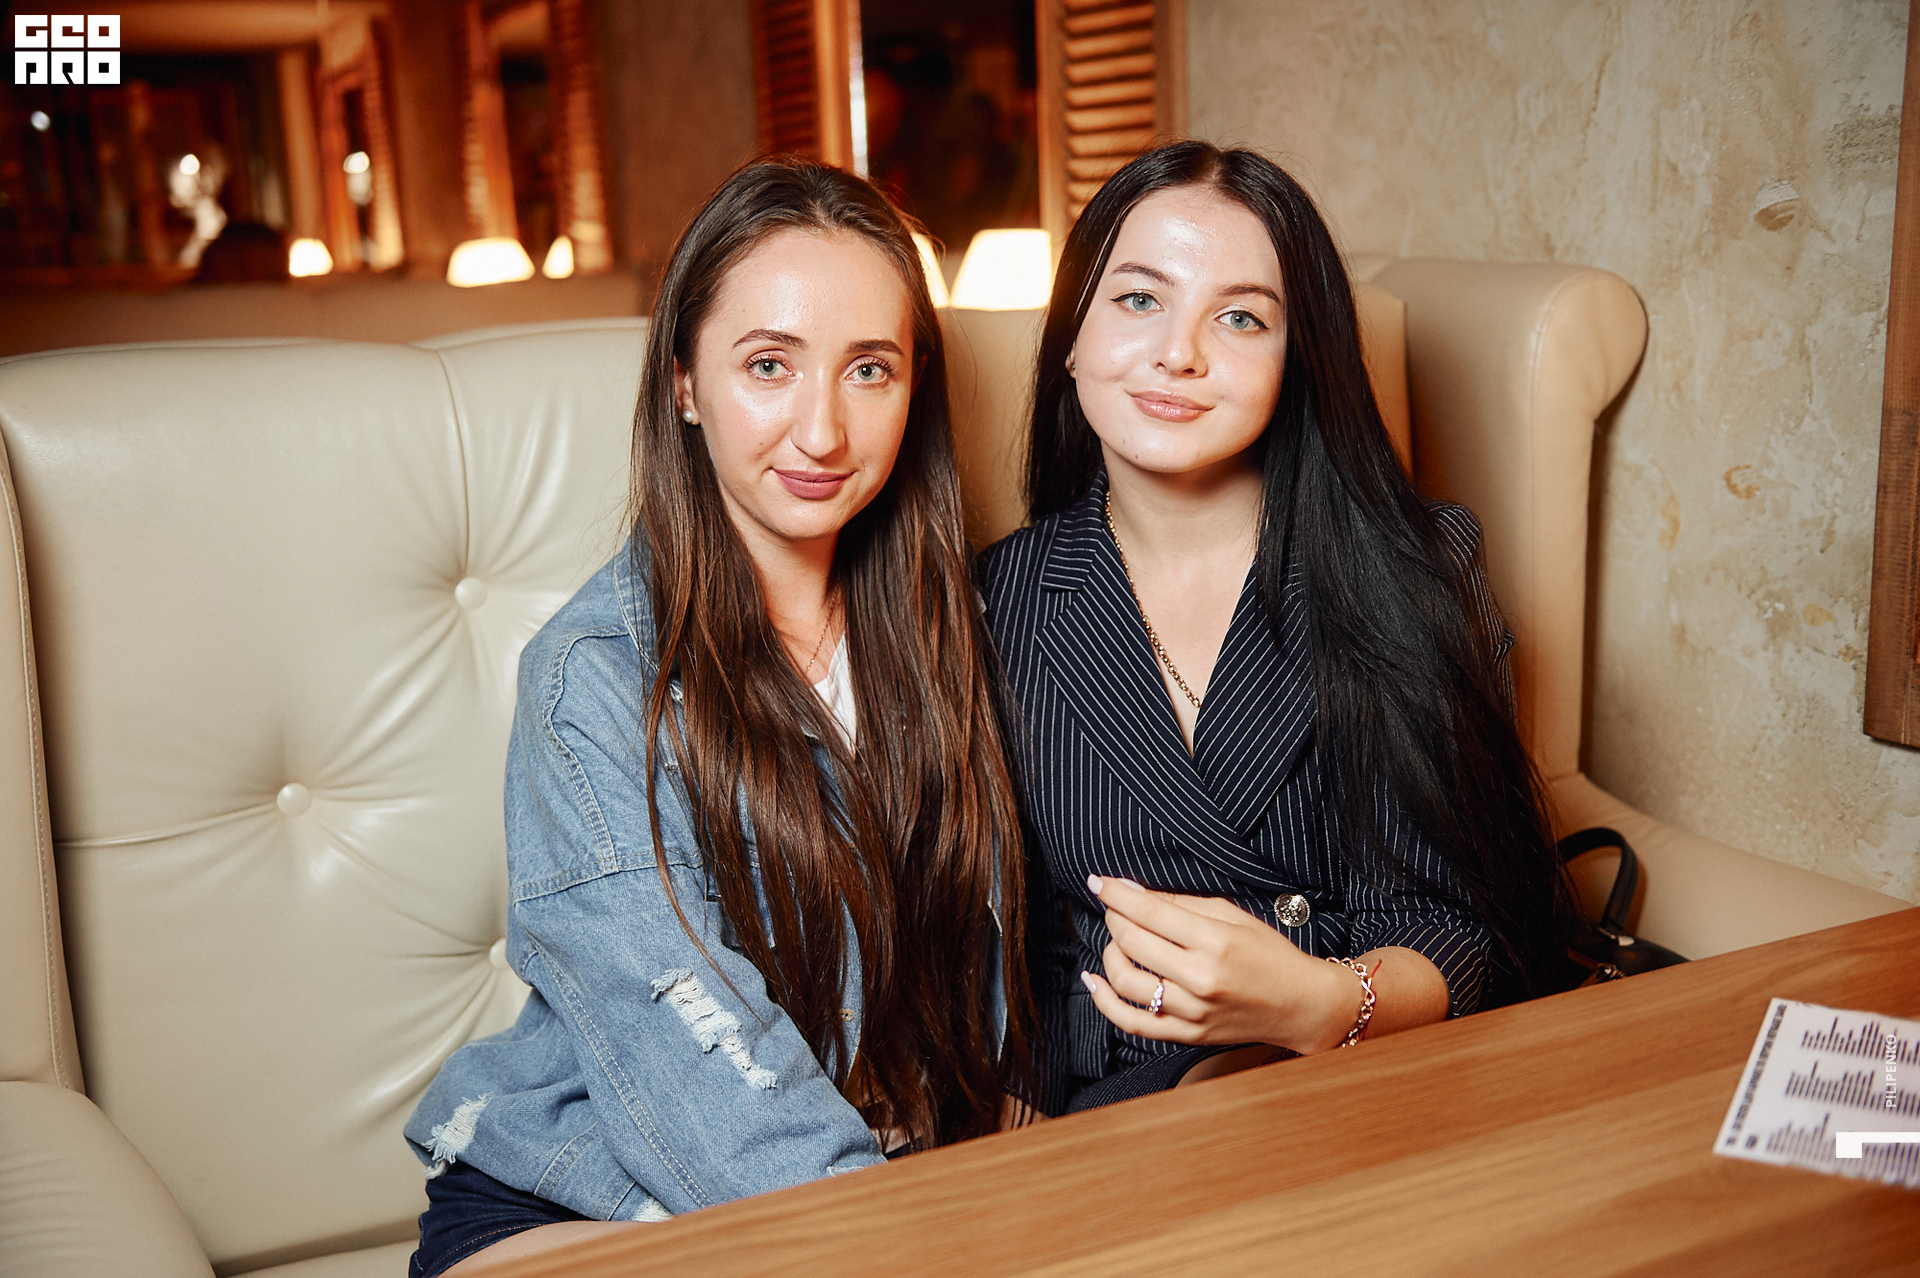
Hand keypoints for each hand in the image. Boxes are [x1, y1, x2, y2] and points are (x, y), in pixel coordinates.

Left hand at [1077, 875, 1362, 1054]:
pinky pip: (1132, 1022)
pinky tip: (1094, 981)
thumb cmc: (1269, 954)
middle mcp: (1201, 978)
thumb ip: (1181, 904)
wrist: (1300, 1004)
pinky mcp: (1187, 1034)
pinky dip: (1105, 1001)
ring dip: (1110, 953)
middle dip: (1114, 917)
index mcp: (1215, 941)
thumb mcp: (1232, 916)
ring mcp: (1193, 1011)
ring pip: (1126, 981)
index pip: (1149, 912)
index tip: (1099, 882)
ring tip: (1116, 939)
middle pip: (1133, 942)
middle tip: (1113, 906)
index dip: (1117, 894)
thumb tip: (1134, 892)